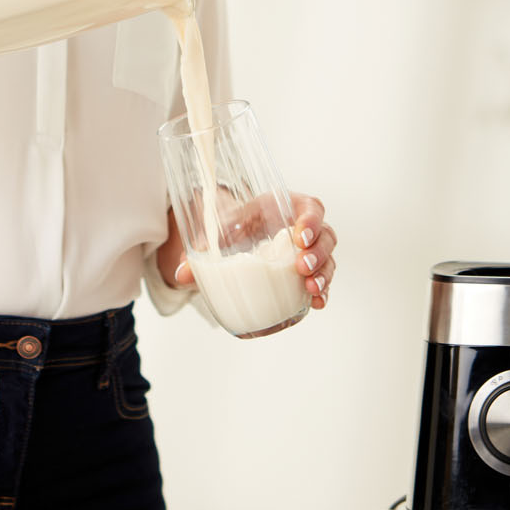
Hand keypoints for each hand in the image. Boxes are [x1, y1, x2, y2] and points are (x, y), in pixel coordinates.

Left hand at [156, 195, 336, 312]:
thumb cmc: (235, 228)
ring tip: (311, 289)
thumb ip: (202, 250)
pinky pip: (324, 281)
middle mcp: (303, 228)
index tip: (299, 235)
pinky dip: (323, 292)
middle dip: (318, 251)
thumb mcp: (220, 232)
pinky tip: (317, 303)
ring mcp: (309, 251)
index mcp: (286, 207)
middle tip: (302, 266)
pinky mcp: (308, 273)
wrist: (237, 238)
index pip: (311, 207)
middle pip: (326, 234)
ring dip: (323, 274)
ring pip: (328, 259)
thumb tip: (182, 274)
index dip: (311, 220)